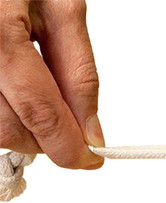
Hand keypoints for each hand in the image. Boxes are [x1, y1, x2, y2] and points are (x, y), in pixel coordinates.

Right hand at [0, 0, 102, 168]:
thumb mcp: (61, 7)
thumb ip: (79, 74)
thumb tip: (91, 132)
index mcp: (0, 33)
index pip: (40, 113)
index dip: (70, 148)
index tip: (92, 159)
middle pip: (8, 128)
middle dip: (45, 140)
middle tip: (68, 129)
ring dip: (20, 128)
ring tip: (37, 98)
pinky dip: (2, 110)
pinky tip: (14, 91)